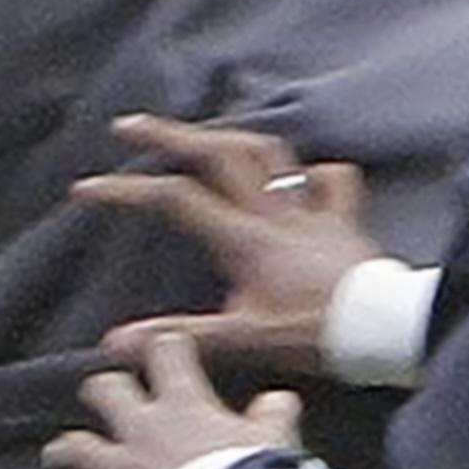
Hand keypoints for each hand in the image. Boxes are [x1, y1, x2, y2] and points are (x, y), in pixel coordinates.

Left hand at [50, 330, 300, 468]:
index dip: (163, 346)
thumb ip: (273, 414)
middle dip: (101, 390)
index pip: (166, 352)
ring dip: (65, 451)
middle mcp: (142, 427)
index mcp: (183, 402)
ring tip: (59, 454)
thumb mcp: (271, 436)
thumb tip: (279, 400)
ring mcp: (121, 467)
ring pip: (75, 447)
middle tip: (102, 393)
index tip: (162, 346)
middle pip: (105, 390)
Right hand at [72, 115, 385, 380]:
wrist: (381, 330)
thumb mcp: (242, 340)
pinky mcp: (343, 220)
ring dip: (230, 136)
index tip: (87, 189)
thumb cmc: (315, 335)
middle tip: (129, 125)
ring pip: (267, 152)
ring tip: (203, 135)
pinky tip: (302, 173)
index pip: (174, 201)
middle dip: (168, 134)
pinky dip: (315, 170)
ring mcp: (311, 211)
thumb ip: (181, 336)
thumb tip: (116, 343)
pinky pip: (333, 179)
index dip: (126, 191)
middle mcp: (274, 213)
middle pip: (216, 154)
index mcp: (243, 239)